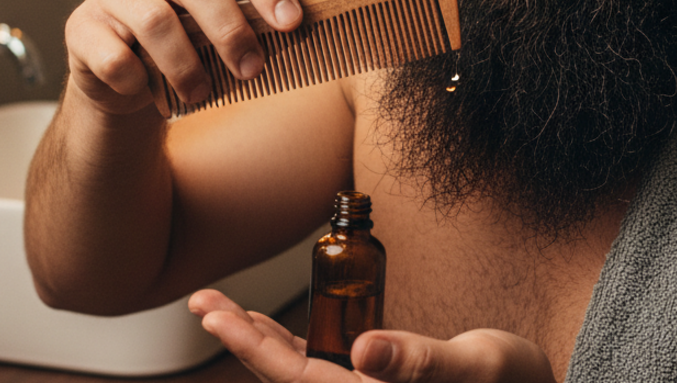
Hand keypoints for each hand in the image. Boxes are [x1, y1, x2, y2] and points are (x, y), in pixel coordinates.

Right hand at [64, 0, 302, 115]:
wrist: (121, 80)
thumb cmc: (181, 45)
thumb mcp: (217, 26)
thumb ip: (250, 19)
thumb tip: (298, 31)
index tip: (291, 22)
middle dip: (230, 30)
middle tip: (251, 68)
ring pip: (155, 20)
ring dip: (187, 66)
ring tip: (202, 95)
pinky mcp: (81, 27)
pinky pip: (116, 56)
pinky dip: (139, 81)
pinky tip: (149, 92)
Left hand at [189, 289, 556, 382]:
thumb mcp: (475, 366)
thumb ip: (419, 363)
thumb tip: (364, 353)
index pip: (298, 380)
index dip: (252, 347)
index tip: (215, 316)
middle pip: (285, 378)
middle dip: (241, 339)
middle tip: (201, 302)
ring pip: (297, 374)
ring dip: (258, 342)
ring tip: (220, 310)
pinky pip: (318, 372)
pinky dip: (289, 348)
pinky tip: (271, 330)